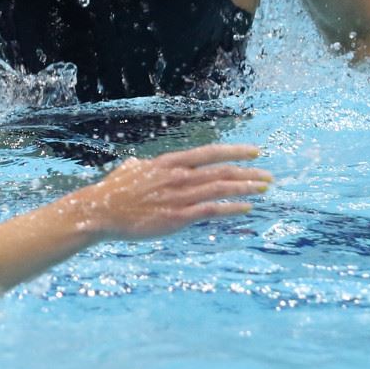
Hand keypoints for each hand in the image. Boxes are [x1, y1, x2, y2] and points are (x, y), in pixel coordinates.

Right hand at [65, 144, 270, 240]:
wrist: (102, 212)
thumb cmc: (113, 192)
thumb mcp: (129, 170)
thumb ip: (139, 166)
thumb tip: (137, 164)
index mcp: (170, 162)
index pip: (210, 153)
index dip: (235, 152)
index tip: (255, 152)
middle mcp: (179, 176)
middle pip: (222, 171)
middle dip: (248, 173)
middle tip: (267, 176)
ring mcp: (180, 196)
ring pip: (221, 188)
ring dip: (246, 188)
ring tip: (264, 189)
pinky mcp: (178, 217)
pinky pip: (212, 210)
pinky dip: (232, 208)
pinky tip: (247, 208)